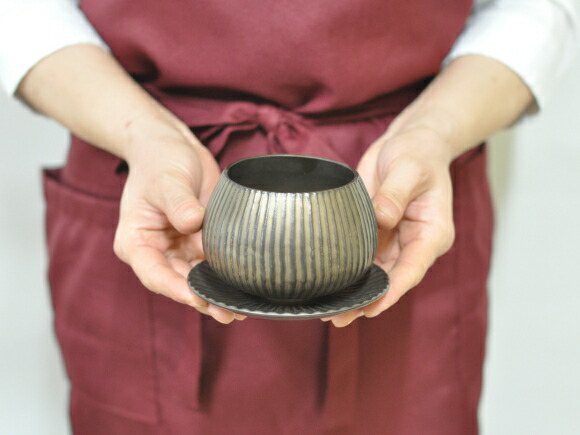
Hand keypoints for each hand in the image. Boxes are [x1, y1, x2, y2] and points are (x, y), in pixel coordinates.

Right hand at [113, 118, 242, 323]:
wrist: (173, 146)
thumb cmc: (160, 160)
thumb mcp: (167, 179)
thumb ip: (178, 202)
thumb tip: (193, 223)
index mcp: (137, 241)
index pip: (154, 274)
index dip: (176, 289)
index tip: (198, 299)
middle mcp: (157, 251)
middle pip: (178, 283)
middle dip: (202, 299)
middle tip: (228, 313)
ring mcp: (179, 248)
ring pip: (198, 278)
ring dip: (217, 293)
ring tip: (241, 309)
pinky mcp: (199, 241)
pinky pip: (213, 263)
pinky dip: (227, 275)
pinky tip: (245, 286)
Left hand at [324, 127, 455, 326]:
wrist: (411, 143)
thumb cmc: (417, 154)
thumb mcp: (407, 168)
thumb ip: (394, 194)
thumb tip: (380, 218)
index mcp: (431, 233)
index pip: (412, 269)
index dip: (391, 292)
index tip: (370, 309)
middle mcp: (414, 243)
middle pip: (391, 279)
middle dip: (368, 300)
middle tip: (339, 318)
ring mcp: (396, 241)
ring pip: (376, 274)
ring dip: (356, 292)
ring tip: (330, 311)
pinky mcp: (378, 233)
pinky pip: (364, 258)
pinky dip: (349, 272)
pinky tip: (331, 285)